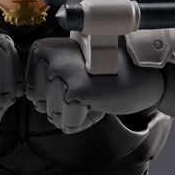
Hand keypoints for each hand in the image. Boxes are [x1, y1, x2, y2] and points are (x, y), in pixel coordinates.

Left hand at [25, 38, 165, 133]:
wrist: (144, 75)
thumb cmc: (107, 73)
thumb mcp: (71, 68)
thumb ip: (47, 78)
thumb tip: (31, 97)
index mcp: (42, 50)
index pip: (33, 95)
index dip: (57, 97)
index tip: (78, 81)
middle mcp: (48, 58)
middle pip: (43, 107)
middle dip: (67, 106)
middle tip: (90, 87)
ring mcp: (61, 74)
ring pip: (55, 117)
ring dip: (78, 113)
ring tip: (96, 92)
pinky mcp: (75, 92)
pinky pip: (68, 125)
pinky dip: (85, 121)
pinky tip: (100, 101)